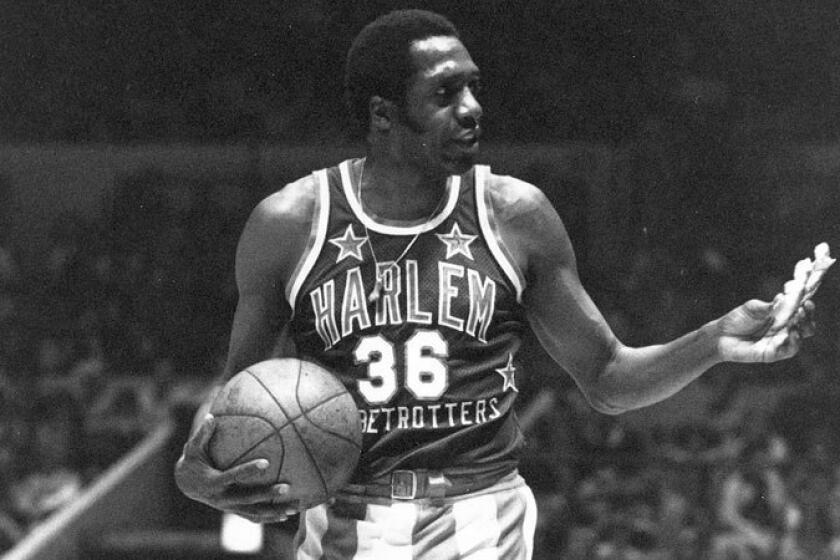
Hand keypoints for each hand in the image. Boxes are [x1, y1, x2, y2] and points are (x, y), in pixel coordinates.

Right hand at [174, 414, 297, 523]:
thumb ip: (202, 434)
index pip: (234, 476)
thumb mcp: (192, 448)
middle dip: (267, 494)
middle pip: (248, 498)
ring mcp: (229, 507)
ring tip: (295, 507)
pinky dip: (269, 517)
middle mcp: (222, 498)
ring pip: (254, 512)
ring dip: (274, 511)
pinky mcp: (234, 511)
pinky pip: (253, 517)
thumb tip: (211, 417)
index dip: (249, 470)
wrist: (186, 484)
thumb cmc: (193, 460)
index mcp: (213, 482)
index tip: (267, 463)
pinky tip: (286, 515)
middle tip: (287, 487)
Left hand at [715, 298, 814, 362]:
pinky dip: (790, 343)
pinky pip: (787, 351)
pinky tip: (787, 334)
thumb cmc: (737, 320)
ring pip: (799, 339)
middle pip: (807, 327)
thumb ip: (767, 306)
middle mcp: (784, 330)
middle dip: (807, 318)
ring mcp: (779, 342)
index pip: (802, 312)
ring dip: (800, 330)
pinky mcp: (772, 354)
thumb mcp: (752, 309)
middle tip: (801, 310)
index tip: (806, 301)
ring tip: (794, 321)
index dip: (807, 307)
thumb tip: (782, 298)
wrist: (721, 335)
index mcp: (782, 317)